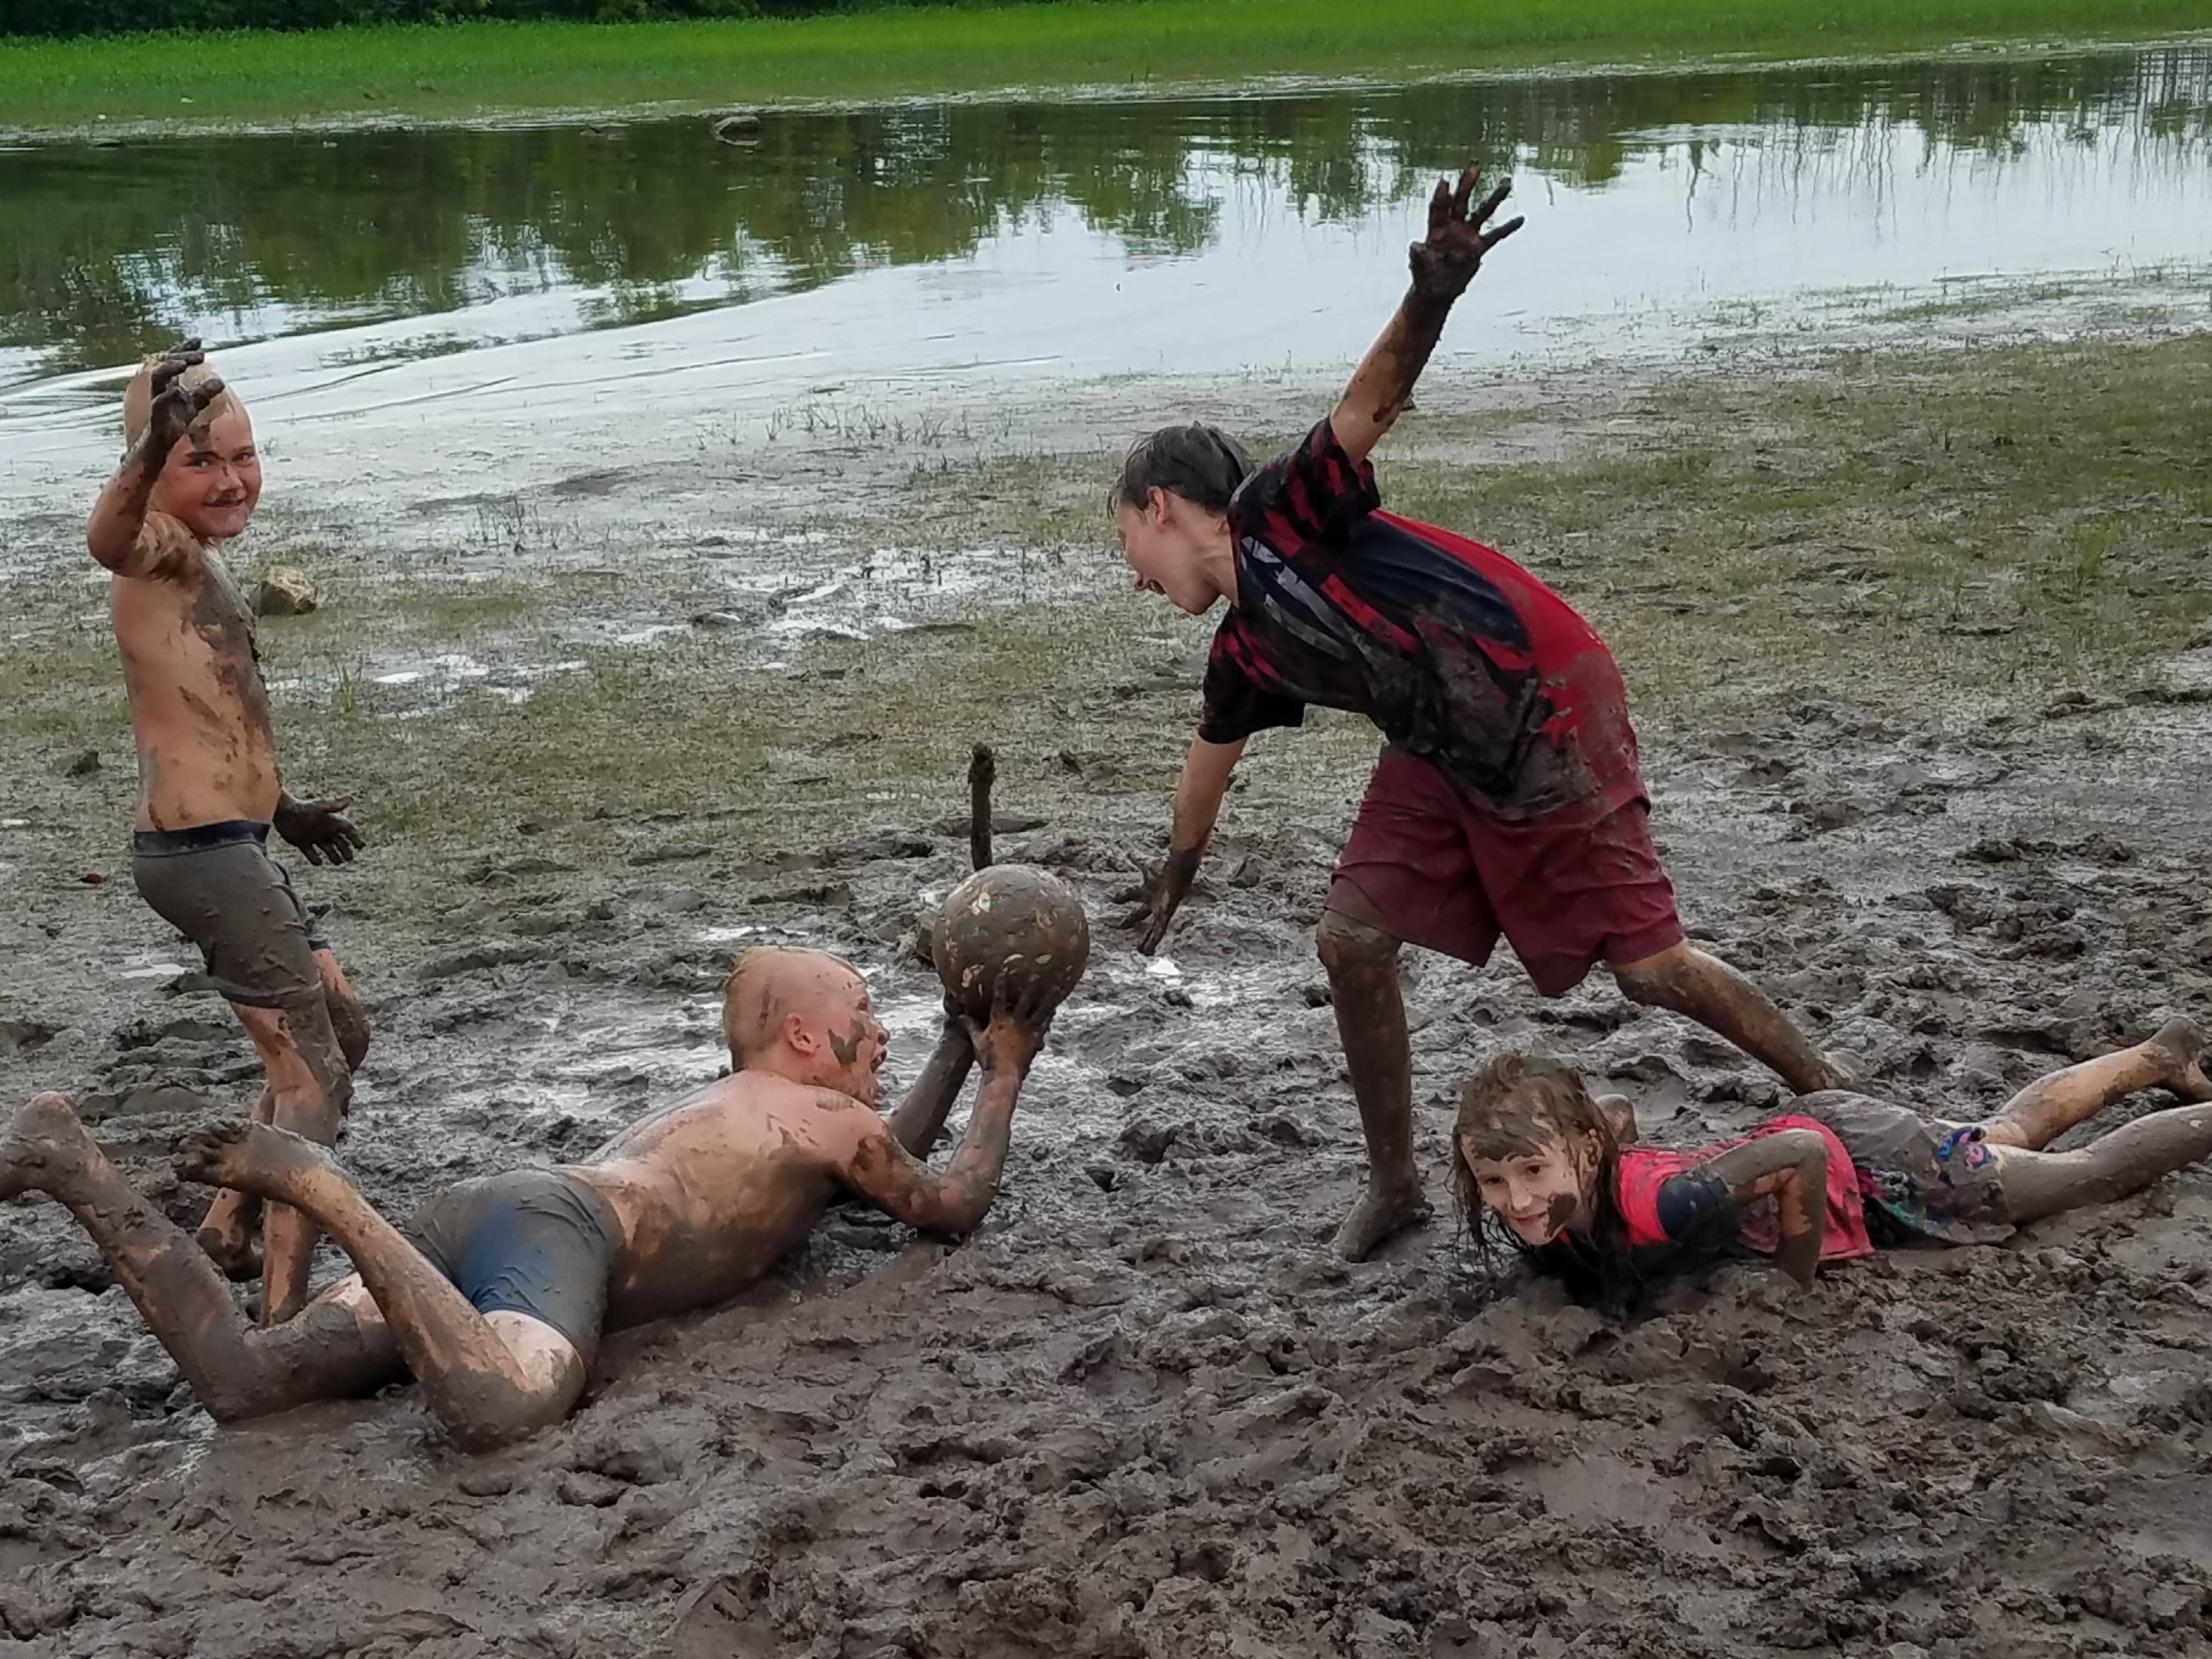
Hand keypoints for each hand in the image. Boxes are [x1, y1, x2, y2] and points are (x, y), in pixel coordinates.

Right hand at [137, 340, 225, 469]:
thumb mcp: (191, 408)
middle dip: (180, 356)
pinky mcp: (156, 421)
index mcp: (167, 385)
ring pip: (157, 380)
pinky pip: (158, 405)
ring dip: (169, 369)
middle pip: (164, 365)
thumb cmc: (170, 427)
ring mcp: (156, 404)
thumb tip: (220, 381)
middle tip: (200, 354)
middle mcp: (159, 391)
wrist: (153, 451)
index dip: (183, 350)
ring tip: (183, 364)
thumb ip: (203, 394)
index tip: (198, 340)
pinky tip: (176, 390)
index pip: (172, 362)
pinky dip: (167, 396)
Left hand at [274, 794, 365, 865]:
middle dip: (346, 850)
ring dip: (334, 856)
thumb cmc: (303, 807)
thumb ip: (335, 806)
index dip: (355, 838)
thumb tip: (350, 799)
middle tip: (349, 857)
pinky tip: (319, 862)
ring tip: (338, 862)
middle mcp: (324, 830)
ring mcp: (314, 837)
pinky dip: (315, 859)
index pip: (347, 830)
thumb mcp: (321, 806)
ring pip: (328, 849)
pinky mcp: (302, 843)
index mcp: (330, 821)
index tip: (360, 846)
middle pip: (340, 842)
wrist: (284, 812)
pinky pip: (311, 854)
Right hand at [965, 975, 1057, 1073]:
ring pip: (1040, 1010)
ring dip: (1047, 998)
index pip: (999, 998)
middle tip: (1035, 974)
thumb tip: (960, 1015)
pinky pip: (1044, 1024)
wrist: (1004, 1074)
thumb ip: (970, 1026)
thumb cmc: (988, 1058)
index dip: (1000, 985)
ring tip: (1055, 988)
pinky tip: (1055, 1009)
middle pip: (1024, 1000)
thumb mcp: (977, 1040)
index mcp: (999, 1019)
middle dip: (1030, 986)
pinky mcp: (1035, 1038)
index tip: (1003, 972)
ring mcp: (1027, 1029)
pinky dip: (1049, 1016)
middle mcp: (1015, 1021)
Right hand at [1112, 845, 1201, 955]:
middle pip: (1139, 913)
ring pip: (1151, 927)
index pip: (1132, 894)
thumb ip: (1138, 863)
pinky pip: (1158, 932)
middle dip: (1130, 920)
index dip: (1123, 897)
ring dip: (1145, 938)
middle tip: (1119, 927)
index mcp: (1147, 890)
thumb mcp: (1148, 870)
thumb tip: (1128, 854)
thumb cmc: (1165, 873)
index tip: (1113, 900)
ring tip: (1139, 950)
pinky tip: (1148, 951)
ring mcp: (1159, 911)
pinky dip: (1153, 942)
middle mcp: (1153, 902)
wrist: (1178, 877)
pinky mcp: (1165, 917)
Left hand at [1407, 168, 1523, 302]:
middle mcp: (1453, 228)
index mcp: (1436, 230)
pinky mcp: (1478, 248)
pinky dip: (1508, 227)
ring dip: (1494, 198)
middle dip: (1467, 185)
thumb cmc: (1424, 278)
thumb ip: (1418, 255)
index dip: (1441, 195)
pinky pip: (1496, 235)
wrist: (1437, 291)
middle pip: (1461, 202)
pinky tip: (1520, 219)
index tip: (1445, 180)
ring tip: (1506, 182)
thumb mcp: (1419, 268)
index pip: (1439, 208)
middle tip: (1474, 167)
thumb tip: (1415, 245)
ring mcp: (1467, 236)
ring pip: (1483, 212)